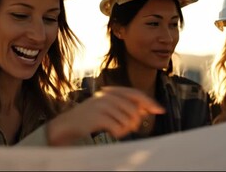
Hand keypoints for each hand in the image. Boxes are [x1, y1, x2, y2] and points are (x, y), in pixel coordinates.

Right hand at [47, 86, 164, 145]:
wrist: (66, 126)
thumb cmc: (89, 120)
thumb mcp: (107, 108)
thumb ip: (124, 106)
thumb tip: (146, 109)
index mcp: (110, 92)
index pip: (135, 94)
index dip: (149, 102)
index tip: (160, 110)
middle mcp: (106, 96)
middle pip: (134, 109)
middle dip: (134, 122)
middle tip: (125, 128)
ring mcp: (102, 105)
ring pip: (128, 119)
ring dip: (124, 129)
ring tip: (114, 131)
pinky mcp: (98, 117)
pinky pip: (119, 128)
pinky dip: (118, 133)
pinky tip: (111, 133)